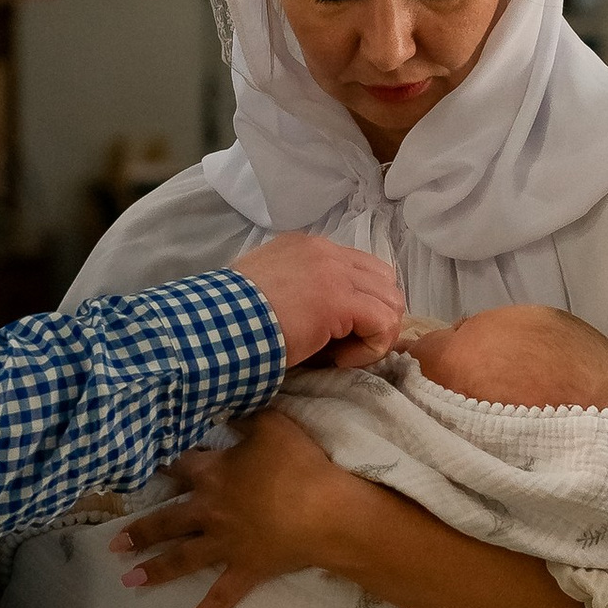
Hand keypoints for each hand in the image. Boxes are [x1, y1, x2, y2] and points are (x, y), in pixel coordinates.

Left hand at [115, 408, 355, 607]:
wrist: (326, 511)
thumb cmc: (299, 465)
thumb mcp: (270, 425)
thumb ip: (243, 414)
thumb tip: (222, 403)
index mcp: (213, 475)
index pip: (178, 465)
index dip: (159, 462)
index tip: (136, 464)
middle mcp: (209, 512)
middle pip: (167, 520)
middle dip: (139, 530)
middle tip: (113, 543)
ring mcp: (224, 545)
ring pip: (181, 559)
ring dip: (154, 569)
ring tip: (128, 580)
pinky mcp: (244, 571)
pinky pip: (219, 599)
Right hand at [232, 233, 403, 369]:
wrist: (216, 327)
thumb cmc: (230, 319)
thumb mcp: (265, 290)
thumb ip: (296, 290)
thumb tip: (322, 318)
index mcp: (306, 247)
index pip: (359, 268)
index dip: (359, 305)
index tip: (333, 335)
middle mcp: (324, 251)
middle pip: (384, 281)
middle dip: (375, 318)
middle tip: (347, 347)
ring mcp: (335, 272)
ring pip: (390, 301)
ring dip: (375, 334)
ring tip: (343, 355)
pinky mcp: (341, 300)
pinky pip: (383, 323)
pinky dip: (372, 347)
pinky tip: (342, 359)